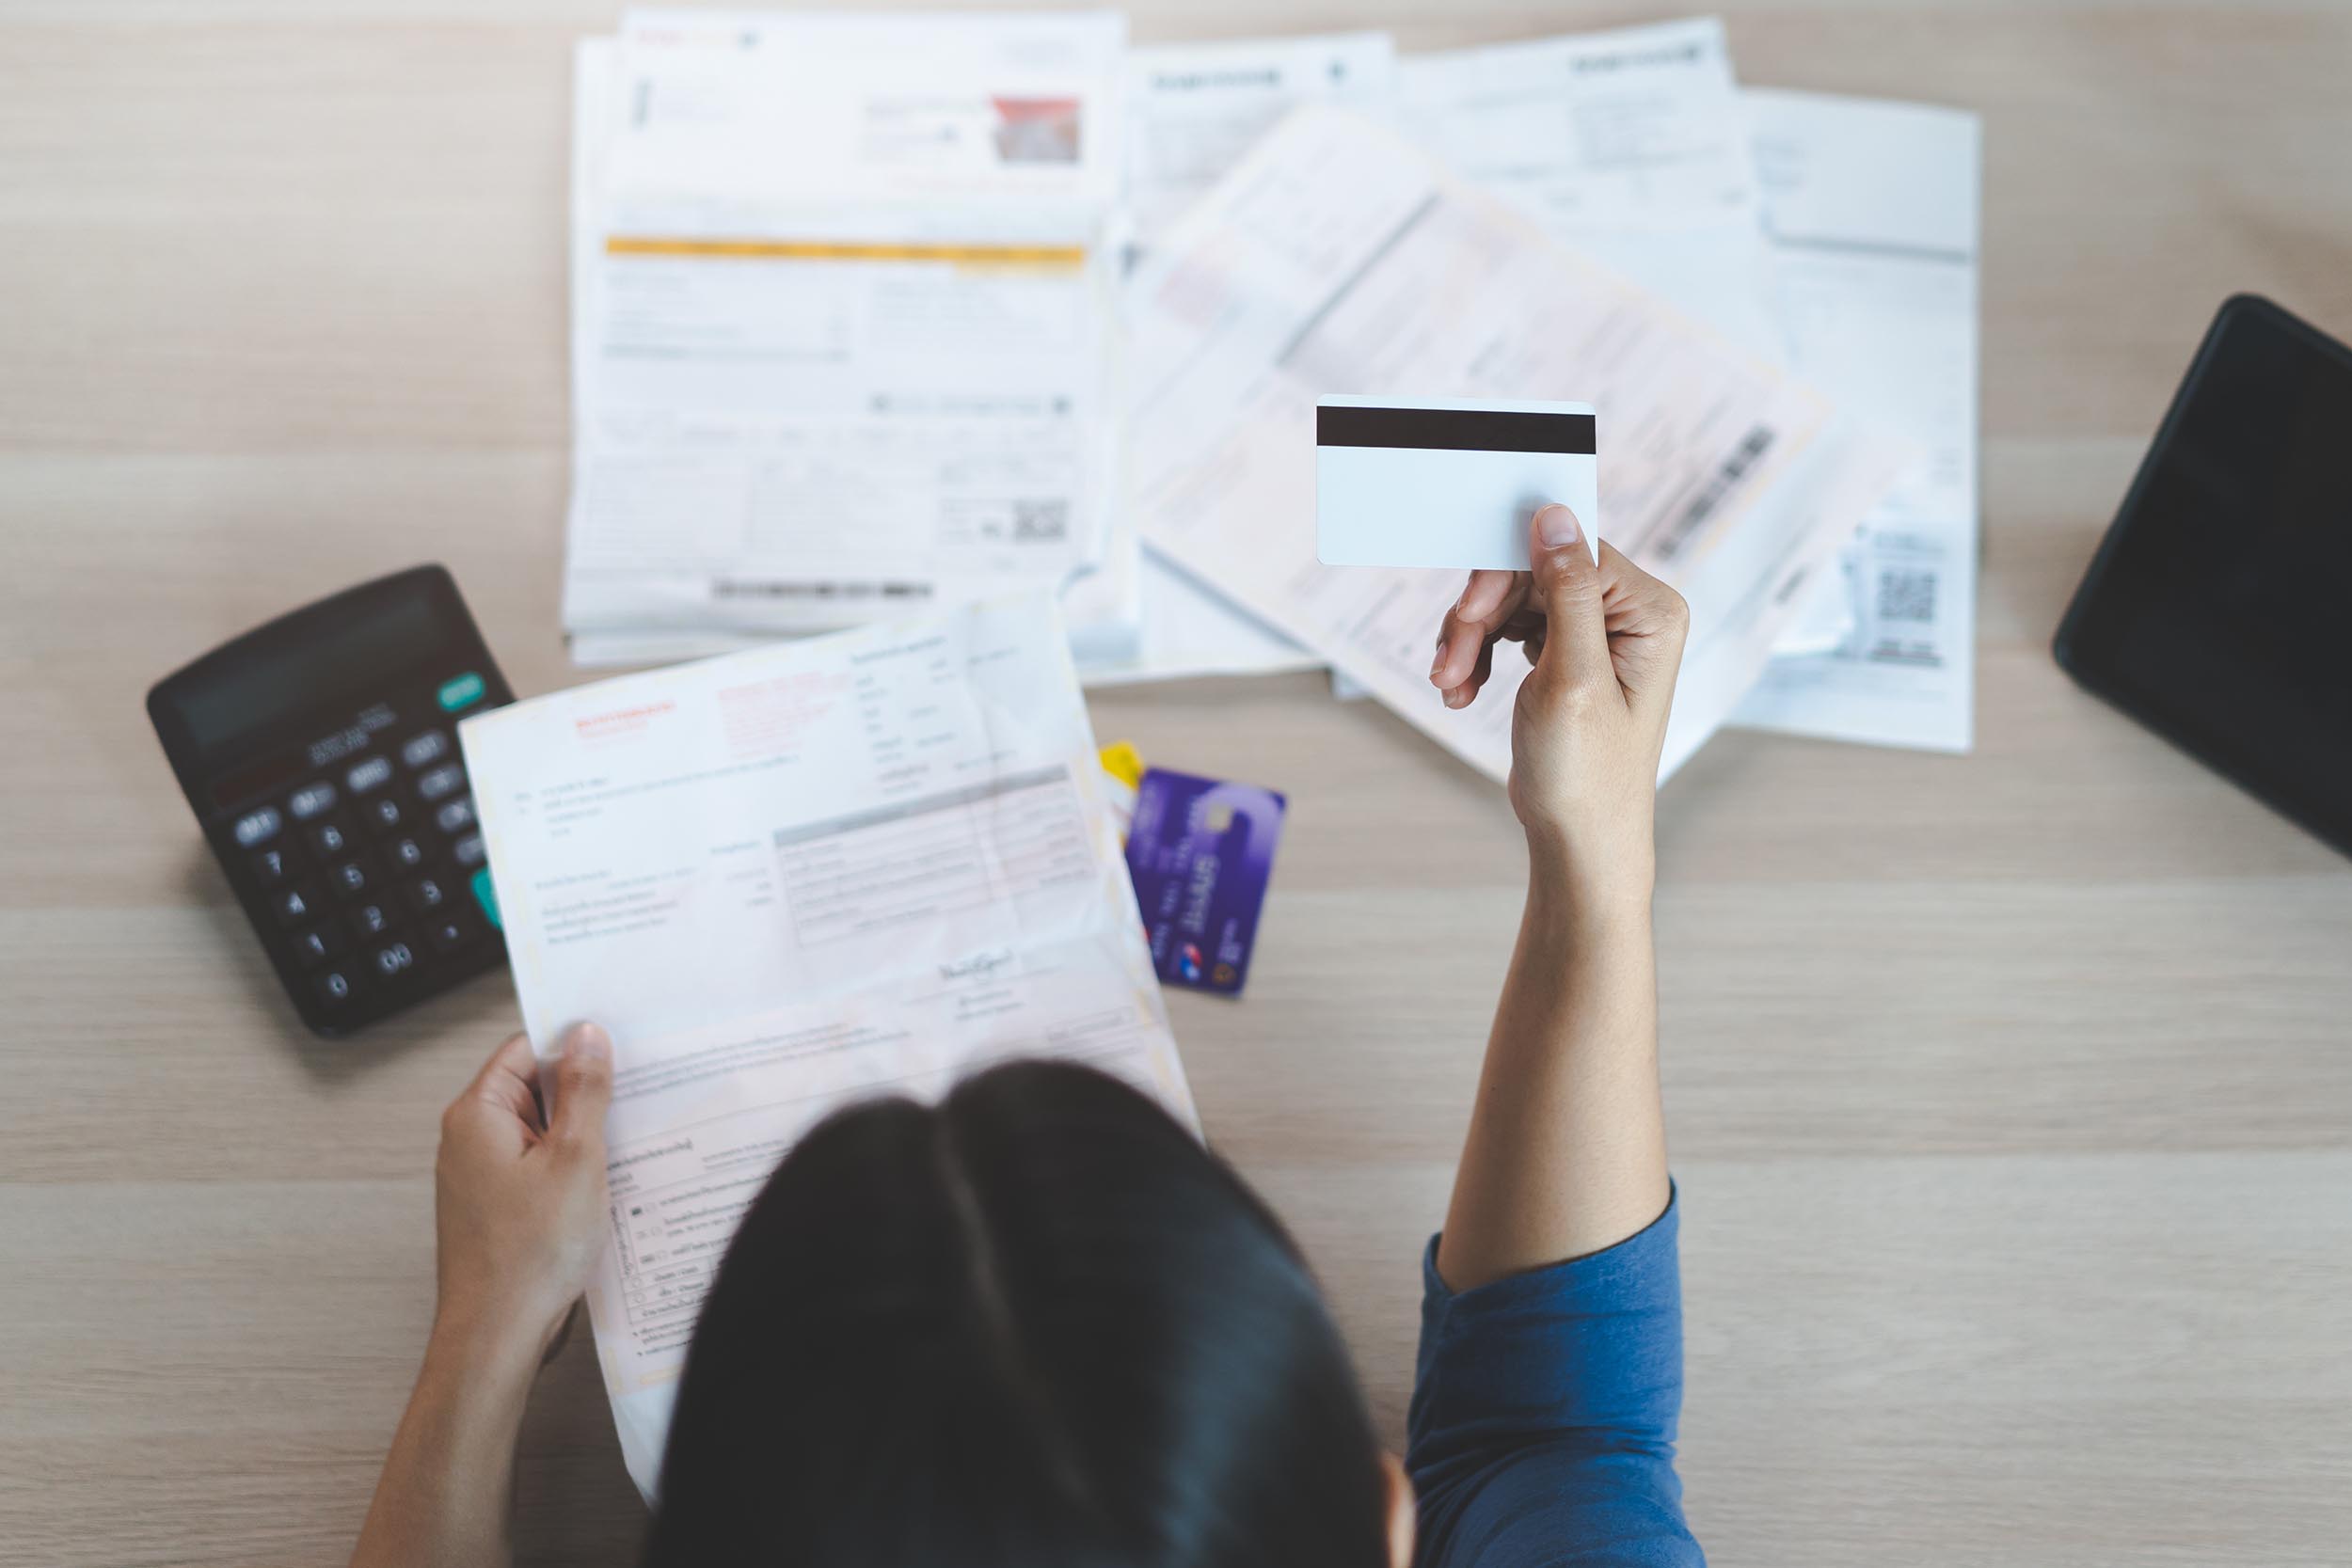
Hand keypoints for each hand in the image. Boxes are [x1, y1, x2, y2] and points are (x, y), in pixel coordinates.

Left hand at [431, 1023, 614, 1365]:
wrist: (498, 1336)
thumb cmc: (530, 1254)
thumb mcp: (575, 1158)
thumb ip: (585, 1090)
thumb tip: (588, 1034)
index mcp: (479, 1114)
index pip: (527, 1049)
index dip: (574, 1046)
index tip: (621, 1048)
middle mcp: (471, 1140)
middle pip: (537, 1089)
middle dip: (586, 1095)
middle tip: (638, 1099)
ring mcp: (483, 1176)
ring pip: (544, 1133)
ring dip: (584, 1138)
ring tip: (628, 1147)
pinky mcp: (499, 1208)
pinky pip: (541, 1169)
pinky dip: (573, 1171)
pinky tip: (608, 1186)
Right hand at [1429, 504, 1687, 903]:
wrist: (1579, 839)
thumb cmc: (1586, 775)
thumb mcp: (1572, 679)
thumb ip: (1567, 592)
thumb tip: (1555, 515)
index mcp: (1649, 611)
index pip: (1568, 551)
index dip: (1508, 573)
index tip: (1467, 612)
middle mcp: (1630, 613)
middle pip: (1534, 573)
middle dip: (1481, 615)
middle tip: (1448, 664)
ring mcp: (1598, 632)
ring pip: (1513, 598)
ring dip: (1471, 637)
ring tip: (1450, 684)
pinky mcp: (1567, 652)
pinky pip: (1510, 626)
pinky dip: (1478, 653)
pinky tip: (1462, 688)